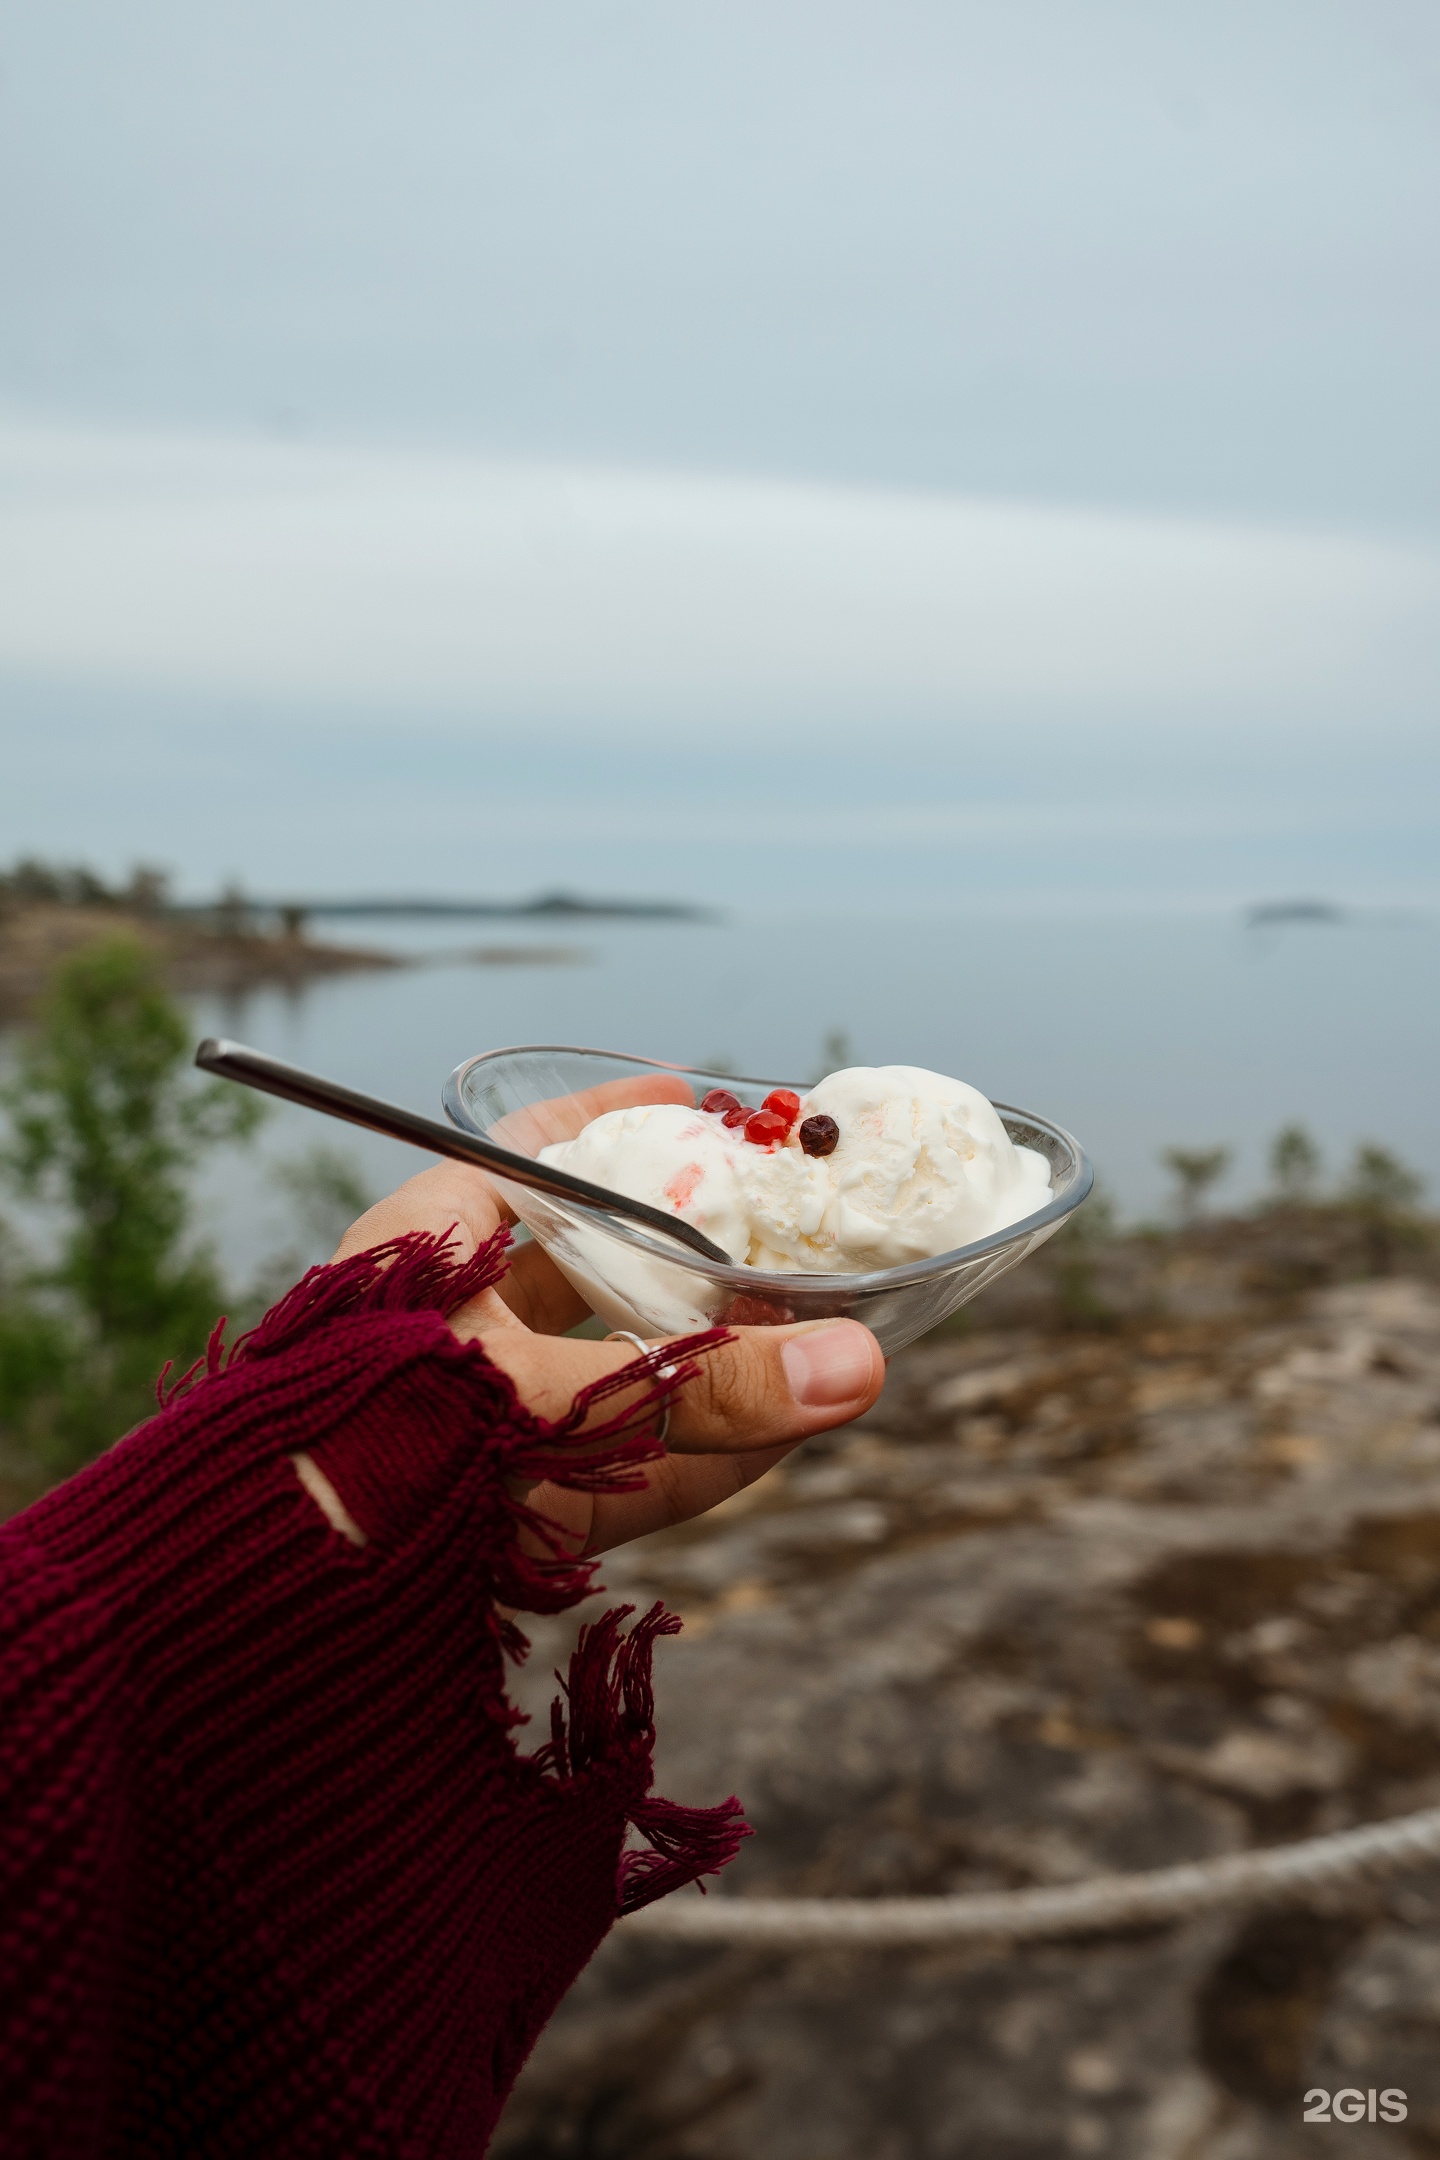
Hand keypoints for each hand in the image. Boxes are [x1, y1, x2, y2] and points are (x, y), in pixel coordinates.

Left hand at [329, 1149, 882, 1555]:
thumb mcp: (542, 1392)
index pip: (531, 1154)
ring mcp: (496, 1420)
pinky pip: (637, 1468)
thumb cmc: (377, 1450)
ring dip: (721, 1356)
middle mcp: (463, 1326)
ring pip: (628, 1371)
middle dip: (696, 1251)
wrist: (282, 1604)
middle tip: (785, 1224)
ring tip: (820, 1324)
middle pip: (598, 1264)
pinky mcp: (525, 1512)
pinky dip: (716, 1451)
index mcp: (429, 1249)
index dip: (611, 1121)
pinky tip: (793, 1428)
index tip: (689, 1099)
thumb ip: (697, 1387)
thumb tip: (858, 1368)